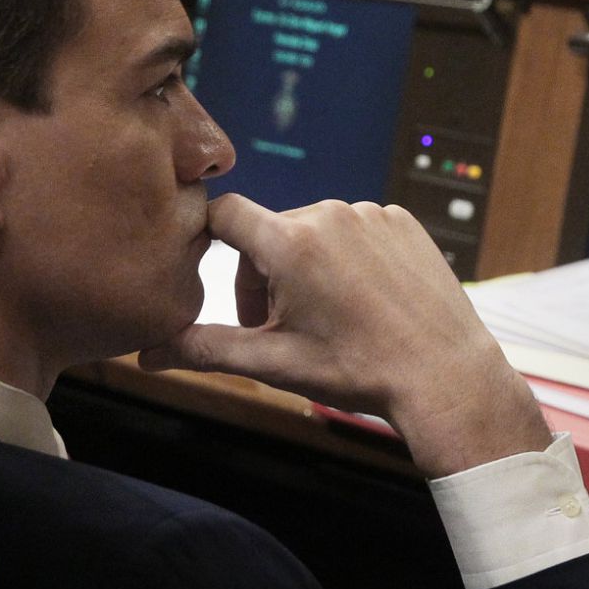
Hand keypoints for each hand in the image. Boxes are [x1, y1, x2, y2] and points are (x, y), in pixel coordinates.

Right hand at [139, 195, 550, 477]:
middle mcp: (330, 214)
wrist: (444, 374)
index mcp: (290, 242)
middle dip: (264, 275)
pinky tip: (364, 301)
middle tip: (280, 329)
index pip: (224, 214)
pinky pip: (357, 230)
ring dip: (307, 267)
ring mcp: (372, 214)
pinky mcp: (403, 221)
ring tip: (328, 319)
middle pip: (269, 231)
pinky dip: (350, 259)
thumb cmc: (358, 371)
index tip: (208, 268)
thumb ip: (203, 349)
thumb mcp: (274, 364)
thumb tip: (144, 356)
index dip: (208, 238)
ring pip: (315, 231)